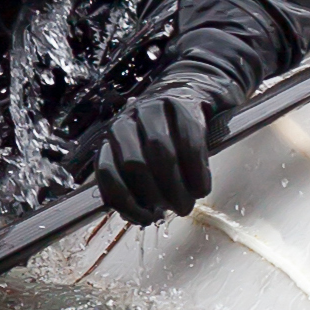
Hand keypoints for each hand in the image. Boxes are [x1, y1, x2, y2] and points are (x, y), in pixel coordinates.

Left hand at [94, 88, 218, 225]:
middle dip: (154, 195)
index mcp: (113, 138)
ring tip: (188, 204)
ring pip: (160, 152)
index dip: (124, 201)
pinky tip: (202, 188)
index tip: (144, 218)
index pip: (107, 171)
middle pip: (134, 164)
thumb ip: (137, 184)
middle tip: (174, 211)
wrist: (193, 90)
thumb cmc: (168, 136)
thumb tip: (141, 216)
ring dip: (175, 186)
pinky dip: (196, 170)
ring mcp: (154, 108)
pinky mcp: (184, 103)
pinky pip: (189, 140)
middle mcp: (128, 119)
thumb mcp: (146, 156)